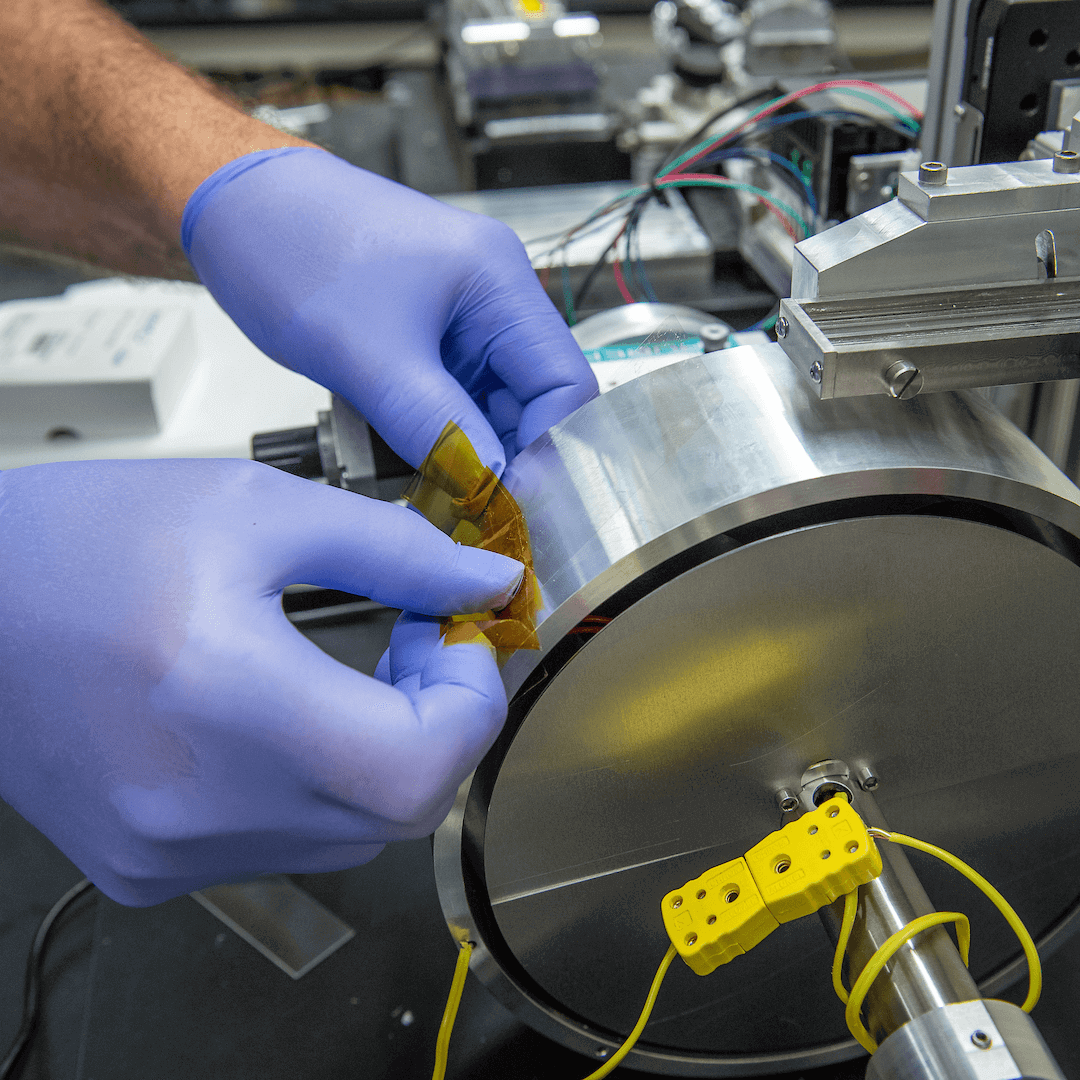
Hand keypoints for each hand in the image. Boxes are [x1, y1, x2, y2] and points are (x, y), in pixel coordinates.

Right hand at [0, 458, 521, 904]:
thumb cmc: (89, 539)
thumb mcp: (257, 506)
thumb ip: (394, 551)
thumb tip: (488, 584)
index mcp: (224, 699)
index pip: (418, 764)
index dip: (470, 699)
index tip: (459, 634)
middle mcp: (194, 805)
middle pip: (398, 808)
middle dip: (438, 722)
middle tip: (417, 640)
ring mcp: (166, 854)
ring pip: (350, 833)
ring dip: (383, 755)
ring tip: (353, 674)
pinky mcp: (145, 869)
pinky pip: (281, 846)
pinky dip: (315, 787)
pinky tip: (288, 720)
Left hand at [181, 147, 597, 473]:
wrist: (230, 208)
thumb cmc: (290, 244)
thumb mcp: (370, 356)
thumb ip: (439, 428)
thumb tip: (491, 484)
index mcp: (497, 280)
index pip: (564, 383)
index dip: (548, 449)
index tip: (513, 499)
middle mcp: (489, 295)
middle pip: (531, 399)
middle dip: (506, 456)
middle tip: (474, 508)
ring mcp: (457, 315)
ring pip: (489, 405)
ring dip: (468, 449)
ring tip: (436, 487)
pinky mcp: (424, 334)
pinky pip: (450, 397)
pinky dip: (437, 433)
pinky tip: (412, 458)